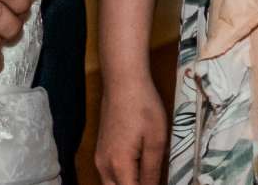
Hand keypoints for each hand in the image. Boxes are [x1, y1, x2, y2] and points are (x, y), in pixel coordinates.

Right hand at [93, 69, 168, 184]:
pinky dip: (122, 178)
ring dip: (128, 183)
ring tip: (146, 176)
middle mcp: (104, 166)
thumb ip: (153, 170)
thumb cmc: (143, 107)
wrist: (123, 81)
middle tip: (152, 180)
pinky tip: (137, 170)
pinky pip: (109, 175)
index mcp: (119, 165)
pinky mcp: (100, 150)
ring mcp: (100, 158)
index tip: (157, 183)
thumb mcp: (156, 140)